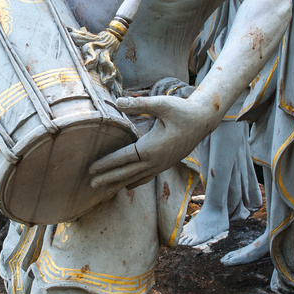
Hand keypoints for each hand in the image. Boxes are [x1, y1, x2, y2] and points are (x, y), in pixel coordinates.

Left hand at [89, 93, 215, 194]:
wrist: (203, 120)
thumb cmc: (182, 110)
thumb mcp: (161, 104)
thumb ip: (139, 103)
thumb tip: (118, 101)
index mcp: (152, 148)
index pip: (124, 158)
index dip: (106, 163)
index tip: (91, 169)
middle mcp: (155, 160)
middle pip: (127, 173)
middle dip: (108, 178)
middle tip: (90, 185)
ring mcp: (161, 165)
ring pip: (136, 178)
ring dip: (120, 184)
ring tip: (105, 191)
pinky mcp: (165, 164)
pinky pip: (146, 177)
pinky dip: (134, 182)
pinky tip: (127, 186)